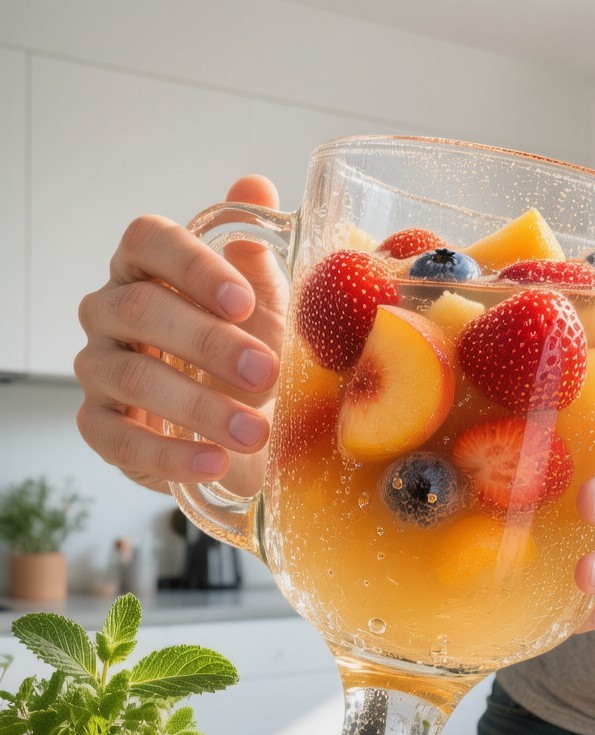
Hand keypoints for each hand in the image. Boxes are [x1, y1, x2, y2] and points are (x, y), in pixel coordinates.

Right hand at [75, 176, 287, 494]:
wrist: (243, 434)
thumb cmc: (249, 359)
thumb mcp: (266, 309)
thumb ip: (257, 254)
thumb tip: (254, 184)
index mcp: (150, 270)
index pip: (148, 241)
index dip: (192, 266)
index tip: (242, 300)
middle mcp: (111, 311)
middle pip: (142, 311)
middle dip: (209, 343)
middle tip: (267, 371)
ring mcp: (99, 369)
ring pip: (134, 377)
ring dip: (200, 406)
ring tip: (256, 430)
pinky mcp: (99, 426)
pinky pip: (120, 439)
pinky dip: (171, 455)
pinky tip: (215, 464)